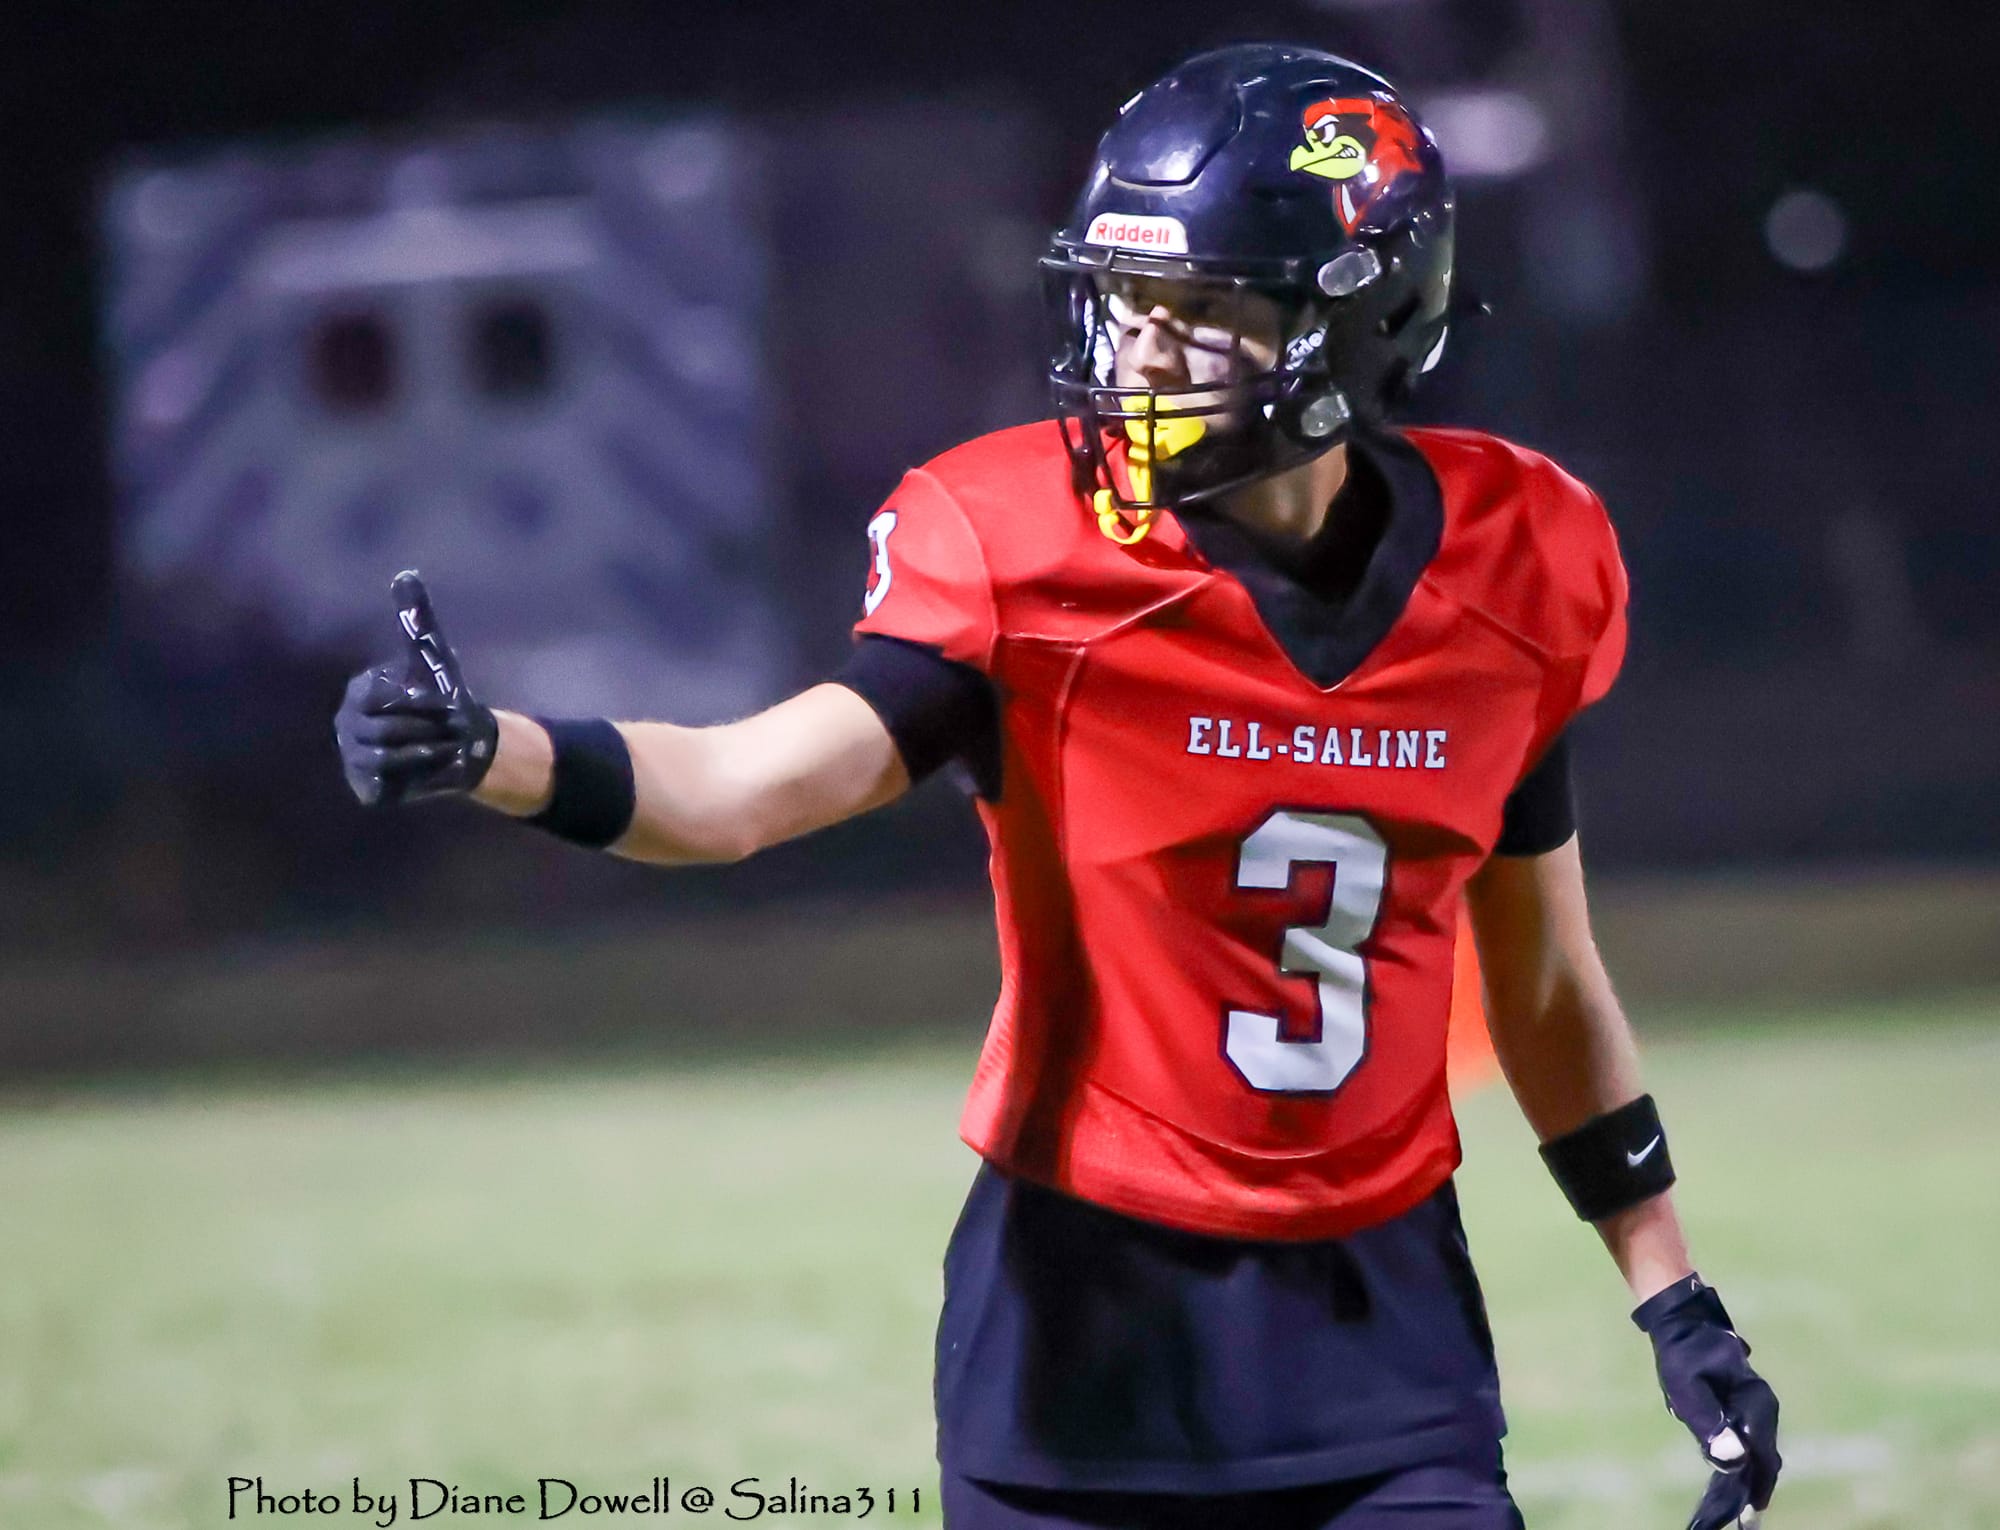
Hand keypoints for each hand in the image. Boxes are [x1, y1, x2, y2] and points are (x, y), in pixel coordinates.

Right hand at [334, 571, 498, 805]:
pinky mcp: (366, 786)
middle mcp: (347, 724)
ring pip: (387, 756)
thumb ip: (417, 618)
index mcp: (358, 692)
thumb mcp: (432, 655)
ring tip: (447, 745)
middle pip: (386, 729)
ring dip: (427, 750)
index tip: (444, 699)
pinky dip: (415, 775)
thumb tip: (406, 572)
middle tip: (452, 727)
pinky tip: (431, 766)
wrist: (461, 744)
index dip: (416, 701)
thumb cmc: (442, 695)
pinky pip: (387, 783)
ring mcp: (353, 756)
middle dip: (428, 728)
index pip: (379, 697)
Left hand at [1633, 1275, 1780, 1529]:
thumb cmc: (1682, 1353)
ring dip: (1749, 1480)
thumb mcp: (1688, 1387)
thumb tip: (1732, 1462)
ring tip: (1734, 1510)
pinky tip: (1730, 1480)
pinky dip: (1744, 1463)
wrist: (1683, 1321)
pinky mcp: (1745, 1407)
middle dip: (1754, 1491)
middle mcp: (1763, 1408)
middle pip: (1765, 1460)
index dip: (1754, 1489)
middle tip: (1739, 1521)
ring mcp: (1756, 1407)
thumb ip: (1709, 1422)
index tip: (1744, 1517)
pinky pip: (1750, 1441)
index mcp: (1756, 1403)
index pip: (1762, 1458)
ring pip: (1759, 1452)